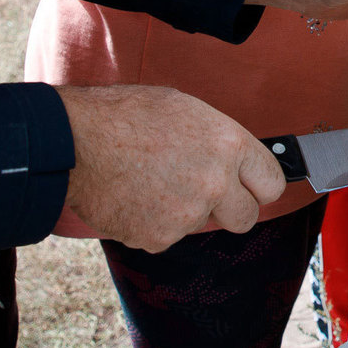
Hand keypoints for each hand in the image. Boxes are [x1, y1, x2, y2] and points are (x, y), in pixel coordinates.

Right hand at [56, 85, 285, 249]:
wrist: (74, 143)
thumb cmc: (123, 116)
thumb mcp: (184, 109)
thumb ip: (218, 141)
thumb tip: (234, 161)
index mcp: (227, 145)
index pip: (273, 183)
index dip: (260, 185)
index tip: (252, 187)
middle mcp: (215, 183)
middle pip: (247, 217)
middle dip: (231, 209)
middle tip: (205, 193)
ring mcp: (188, 214)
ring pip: (200, 225)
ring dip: (184, 211)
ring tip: (152, 181)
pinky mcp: (159, 238)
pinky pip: (167, 236)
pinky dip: (154, 222)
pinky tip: (136, 195)